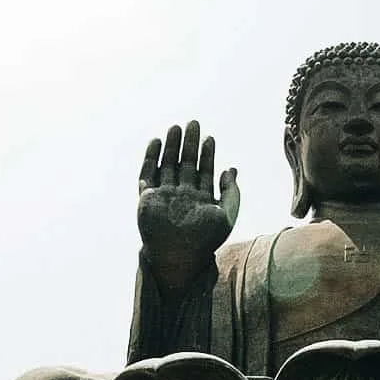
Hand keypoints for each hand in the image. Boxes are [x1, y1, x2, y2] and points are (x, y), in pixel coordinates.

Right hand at [138, 121, 239, 288]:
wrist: (179, 256)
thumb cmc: (204, 241)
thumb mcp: (226, 215)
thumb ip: (232, 193)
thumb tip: (231, 170)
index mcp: (201, 199)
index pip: (204, 171)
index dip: (207, 154)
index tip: (210, 138)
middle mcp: (182, 195)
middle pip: (185, 164)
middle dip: (189, 144)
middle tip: (193, 123)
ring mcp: (164, 196)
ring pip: (167, 165)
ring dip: (171, 147)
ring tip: (175, 128)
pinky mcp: (147, 198)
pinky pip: (147, 174)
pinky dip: (151, 158)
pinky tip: (156, 142)